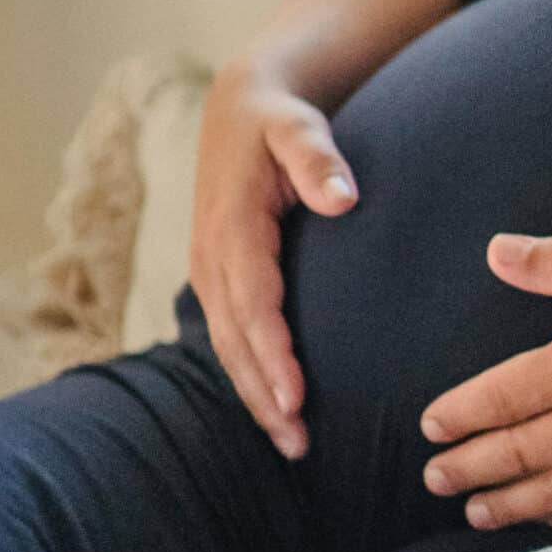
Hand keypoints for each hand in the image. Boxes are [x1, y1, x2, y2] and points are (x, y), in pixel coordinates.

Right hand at [188, 60, 357, 459]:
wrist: (238, 107)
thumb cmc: (277, 120)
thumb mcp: (299, 125)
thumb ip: (319, 158)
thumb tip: (343, 198)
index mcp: (232, 227)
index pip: (253, 302)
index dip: (271, 353)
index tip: (296, 397)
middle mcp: (212, 257)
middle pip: (236, 340)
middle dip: (264, 396)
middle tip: (299, 444)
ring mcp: (208, 270)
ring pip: (228, 347)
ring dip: (255, 397)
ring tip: (292, 443)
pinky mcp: (216, 277)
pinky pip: (229, 336)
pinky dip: (248, 375)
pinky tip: (275, 408)